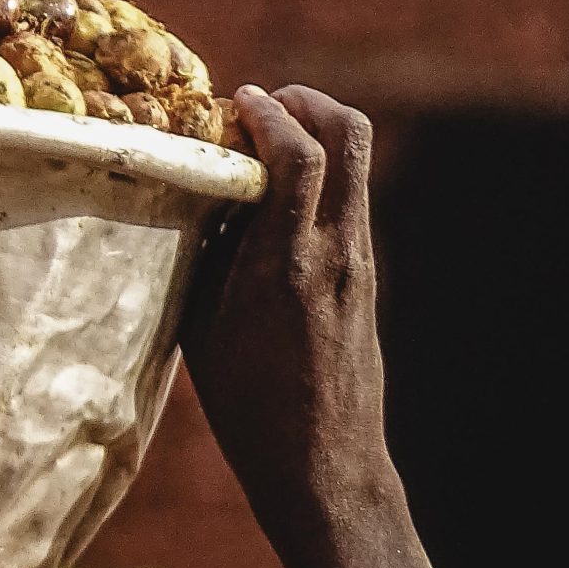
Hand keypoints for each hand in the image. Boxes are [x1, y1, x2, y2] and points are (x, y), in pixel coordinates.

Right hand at [180, 84, 402, 553]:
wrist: (324, 466)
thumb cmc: (248, 406)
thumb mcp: (204, 324)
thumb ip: (209, 250)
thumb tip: (202, 192)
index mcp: (286, 263)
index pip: (300, 154)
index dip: (268, 111)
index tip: (234, 101)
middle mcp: (336, 252)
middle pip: (350, 135)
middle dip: (306, 101)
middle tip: (262, 106)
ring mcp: (360, 264)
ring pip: (356, 161)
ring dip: (314, 133)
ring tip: (263, 145)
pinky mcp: (366, 278)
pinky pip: (349, 198)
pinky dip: (318, 174)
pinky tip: (276, 197)